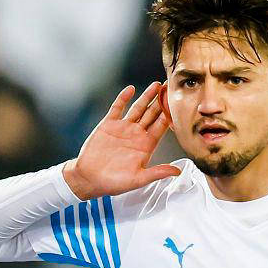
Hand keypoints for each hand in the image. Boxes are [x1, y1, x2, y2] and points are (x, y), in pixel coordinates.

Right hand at [62, 82, 179, 200]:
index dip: (169, 115)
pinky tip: (131, 89)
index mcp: (146, 146)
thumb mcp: (138, 179)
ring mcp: (123, 128)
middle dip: (161, 101)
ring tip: (157, 84)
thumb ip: (157, 173)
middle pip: (152, 114)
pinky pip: (117, 108)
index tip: (178, 104)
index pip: (161, 127)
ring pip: (138, 108)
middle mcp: (137, 134)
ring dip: (147, 96)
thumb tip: (177, 171)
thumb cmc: (114, 182)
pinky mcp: (108, 124)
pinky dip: (124, 98)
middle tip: (171, 87)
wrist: (89, 178)